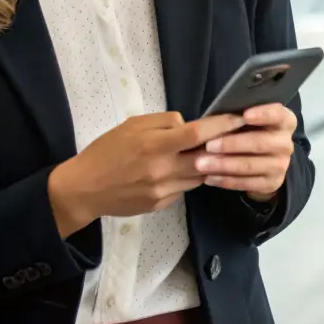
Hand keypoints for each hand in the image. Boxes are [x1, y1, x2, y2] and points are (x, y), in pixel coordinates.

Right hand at [47, 111, 243, 236]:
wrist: (84, 188)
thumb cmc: (106, 150)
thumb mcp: (132, 125)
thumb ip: (163, 122)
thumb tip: (188, 125)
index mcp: (154, 145)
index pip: (198, 134)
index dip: (222, 126)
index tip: (239, 119)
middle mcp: (162, 170)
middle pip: (206, 158)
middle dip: (221, 148)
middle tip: (231, 137)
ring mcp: (163, 190)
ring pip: (198, 176)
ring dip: (205, 165)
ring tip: (203, 154)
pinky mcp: (161, 205)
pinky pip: (183, 189)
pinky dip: (186, 178)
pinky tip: (177, 171)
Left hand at [194, 103, 296, 201]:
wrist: (262, 159)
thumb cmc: (248, 131)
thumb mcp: (246, 120)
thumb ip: (237, 115)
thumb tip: (216, 116)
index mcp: (284, 121)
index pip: (278, 114)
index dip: (264, 114)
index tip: (245, 115)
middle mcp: (286, 143)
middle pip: (261, 142)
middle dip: (232, 144)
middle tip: (208, 145)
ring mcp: (281, 165)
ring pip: (250, 165)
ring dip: (224, 165)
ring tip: (201, 164)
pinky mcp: (272, 183)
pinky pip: (246, 183)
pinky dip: (225, 180)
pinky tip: (208, 177)